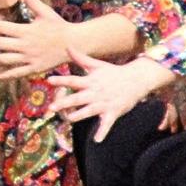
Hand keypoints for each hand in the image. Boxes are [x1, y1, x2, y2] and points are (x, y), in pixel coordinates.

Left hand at [0, 0, 73, 77]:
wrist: (74, 43)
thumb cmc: (58, 25)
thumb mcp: (43, 10)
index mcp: (25, 29)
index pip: (0, 26)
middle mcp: (24, 44)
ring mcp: (28, 58)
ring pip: (4, 60)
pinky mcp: (33, 68)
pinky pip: (16, 72)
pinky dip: (4, 75)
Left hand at [48, 50, 172, 138]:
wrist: (136, 80)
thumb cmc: (113, 72)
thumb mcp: (97, 65)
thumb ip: (81, 58)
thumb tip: (67, 46)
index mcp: (90, 81)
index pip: (73, 80)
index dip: (61, 80)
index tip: (49, 81)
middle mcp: (95, 92)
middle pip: (77, 98)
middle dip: (64, 103)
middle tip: (51, 107)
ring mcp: (104, 103)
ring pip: (89, 111)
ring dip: (79, 115)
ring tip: (68, 119)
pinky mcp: (113, 112)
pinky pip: (107, 124)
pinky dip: (103, 132)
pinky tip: (97, 139)